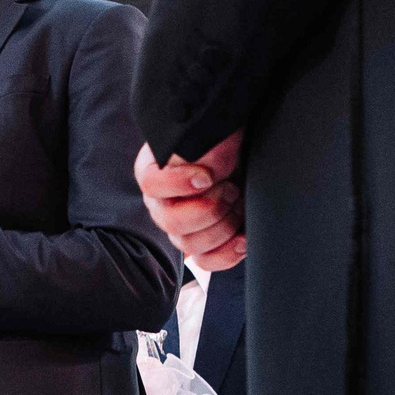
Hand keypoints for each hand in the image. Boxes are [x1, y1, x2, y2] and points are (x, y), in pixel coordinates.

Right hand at [135, 132, 246, 270]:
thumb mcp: (213, 132)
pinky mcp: (202, 245)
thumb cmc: (222, 140)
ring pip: (189, 244)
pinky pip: (206, 261)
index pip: (151, 184)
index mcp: (154, 171)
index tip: (207, 177)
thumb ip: (203, 146)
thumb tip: (206, 168)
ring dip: (223, 226)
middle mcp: (161, 203)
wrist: (243, 153)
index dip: (179, 184)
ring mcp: (180, 228)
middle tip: (230, 189)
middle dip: (210, 208)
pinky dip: (228, 253)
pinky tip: (243, 238)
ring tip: (238, 204)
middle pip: (171, 222)